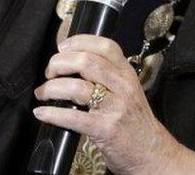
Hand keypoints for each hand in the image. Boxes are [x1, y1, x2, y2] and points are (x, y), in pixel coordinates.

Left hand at [32, 35, 194, 174]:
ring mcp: (115, 108)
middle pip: (86, 61)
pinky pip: (74, 117)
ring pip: (77, 87)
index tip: (62, 47)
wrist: (152, 152)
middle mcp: (122, 86)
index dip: (79, 42)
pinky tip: (43, 113)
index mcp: (127, 74)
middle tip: (50, 72)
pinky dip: (53, 114)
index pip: (105, 46)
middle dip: (59, 64)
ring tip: (42, 93)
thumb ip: (108, 76)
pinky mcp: (105, 129)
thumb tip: (73, 63)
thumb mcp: (128, 91)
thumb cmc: (135, 122)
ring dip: (52, 88)